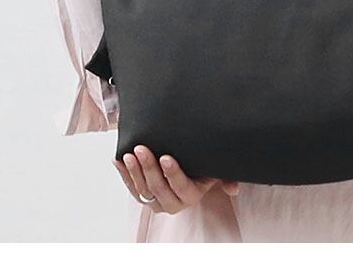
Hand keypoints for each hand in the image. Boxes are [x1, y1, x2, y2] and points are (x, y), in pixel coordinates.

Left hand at [113, 145, 239, 213]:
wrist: (190, 172)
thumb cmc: (203, 168)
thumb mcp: (215, 171)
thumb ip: (225, 177)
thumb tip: (234, 189)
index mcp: (191, 196)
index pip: (181, 187)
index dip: (173, 174)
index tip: (166, 157)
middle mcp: (172, 203)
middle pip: (158, 188)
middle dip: (149, 168)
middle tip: (142, 149)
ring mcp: (156, 201)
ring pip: (142, 189)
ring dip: (134, 171)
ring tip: (129, 154)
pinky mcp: (144, 196)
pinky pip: (131, 187)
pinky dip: (124, 173)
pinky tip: (118, 159)